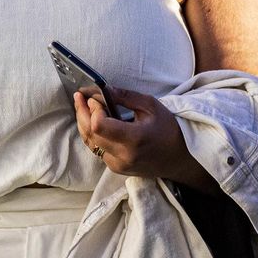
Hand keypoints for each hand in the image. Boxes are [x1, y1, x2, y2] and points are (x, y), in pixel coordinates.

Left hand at [73, 88, 214, 190]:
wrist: (179, 158)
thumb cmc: (168, 129)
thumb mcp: (151, 106)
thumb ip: (125, 97)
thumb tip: (100, 90)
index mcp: (134, 139)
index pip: (100, 126)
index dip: (92, 110)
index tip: (94, 97)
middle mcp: (123, 155)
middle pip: (90, 134)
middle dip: (81, 112)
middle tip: (79, 96)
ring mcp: (117, 165)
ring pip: (89, 142)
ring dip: (83, 123)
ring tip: (81, 105)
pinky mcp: (115, 168)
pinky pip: (96, 149)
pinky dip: (92, 133)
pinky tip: (92, 121)